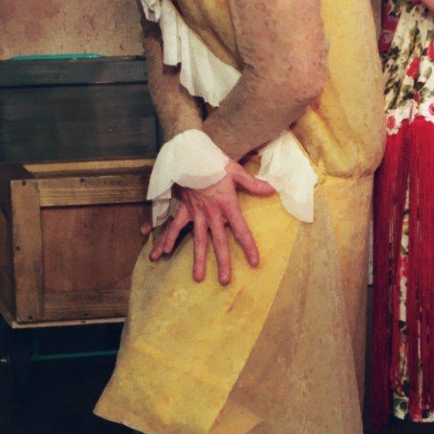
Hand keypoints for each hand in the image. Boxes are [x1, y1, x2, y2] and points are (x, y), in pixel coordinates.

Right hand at [147, 159, 274, 284]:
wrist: (188, 153)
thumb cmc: (213, 161)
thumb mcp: (235, 170)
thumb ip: (253, 183)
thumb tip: (273, 190)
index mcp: (226, 204)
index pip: (240, 229)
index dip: (248, 246)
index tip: (254, 262)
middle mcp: (211, 213)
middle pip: (219, 241)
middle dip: (223, 262)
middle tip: (224, 281)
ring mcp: (195, 213)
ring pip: (197, 240)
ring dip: (197, 259)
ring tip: (198, 278)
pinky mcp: (183, 208)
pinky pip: (174, 227)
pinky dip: (166, 240)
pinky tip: (160, 254)